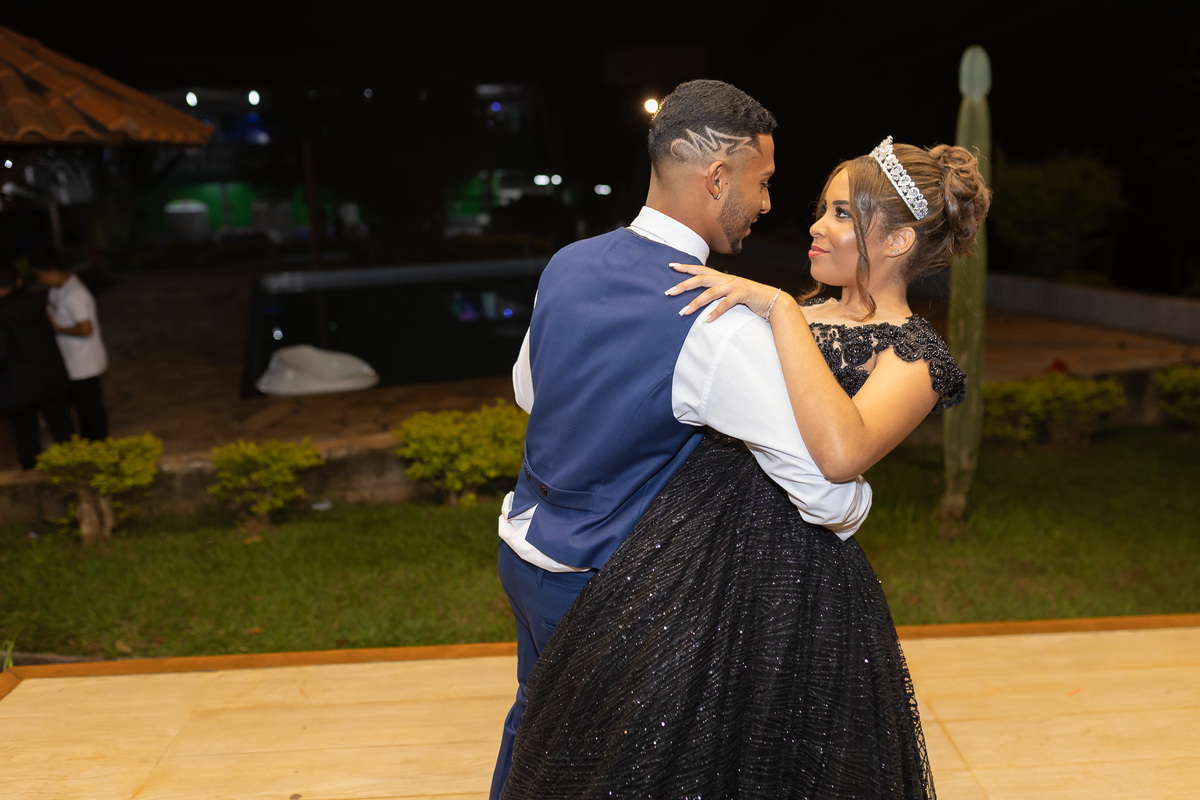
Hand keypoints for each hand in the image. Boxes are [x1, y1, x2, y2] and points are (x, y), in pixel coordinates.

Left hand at [666, 262, 782, 321]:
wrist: (774, 302)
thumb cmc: (751, 300)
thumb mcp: (732, 295)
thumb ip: (719, 294)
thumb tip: (703, 300)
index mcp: (723, 277)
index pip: (701, 270)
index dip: (686, 267)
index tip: (671, 265)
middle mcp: (727, 278)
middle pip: (701, 279)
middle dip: (684, 285)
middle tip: (669, 292)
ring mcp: (735, 285)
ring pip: (711, 292)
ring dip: (696, 302)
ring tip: (683, 312)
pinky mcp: (743, 294)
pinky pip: (726, 303)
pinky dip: (715, 312)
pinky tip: (706, 320)